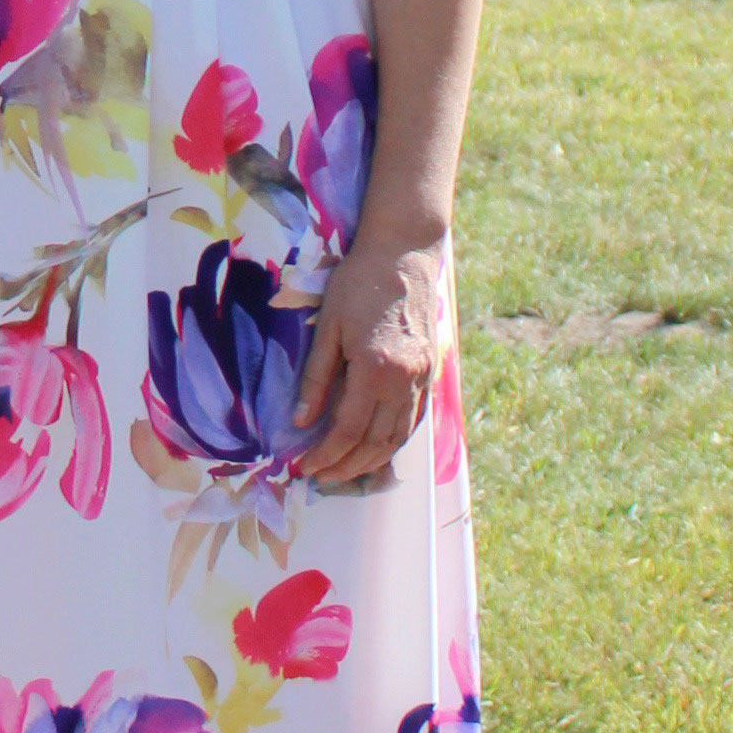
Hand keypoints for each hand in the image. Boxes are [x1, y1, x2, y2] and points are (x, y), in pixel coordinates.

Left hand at [289, 234, 449, 487]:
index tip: (305, 468)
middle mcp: (405, 380)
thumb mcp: (328, 327)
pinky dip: (396, 441)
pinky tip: (378, 449)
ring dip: (372, 461)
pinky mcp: (430, 372)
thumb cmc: (358, 283)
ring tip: (346, 473)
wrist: (403, 252)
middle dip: (347, 467)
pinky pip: (415, 419)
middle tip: (321, 479)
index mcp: (375, 369)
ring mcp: (422, 378)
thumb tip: (302, 422)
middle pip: (376, 442)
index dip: (326, 454)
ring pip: (399, 436)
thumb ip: (316, 378)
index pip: (348, 429)